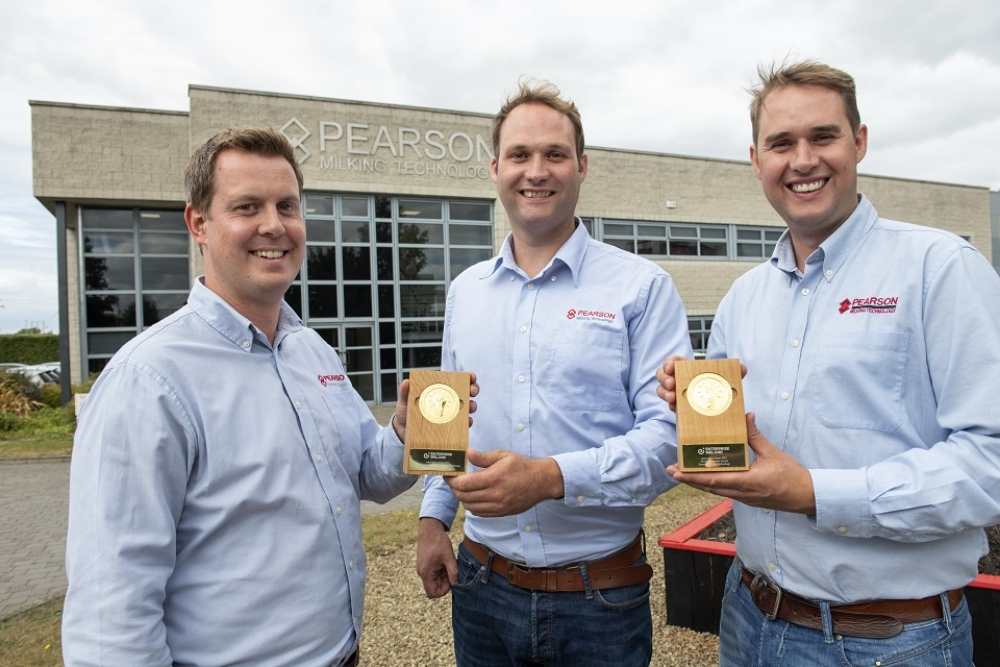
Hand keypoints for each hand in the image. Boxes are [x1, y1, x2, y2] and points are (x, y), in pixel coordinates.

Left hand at [393, 373, 480, 440]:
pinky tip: (466, 421)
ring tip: (469, 407)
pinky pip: (464, 425)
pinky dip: (467, 422)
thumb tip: (406, 382)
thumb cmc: (406, 414)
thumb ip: (405, 392)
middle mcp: (448, 401)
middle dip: (473, 389)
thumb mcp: (405, 402)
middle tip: (472, 391)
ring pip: (468, 407)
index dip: (467, 377)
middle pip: (467, 392)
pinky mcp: (452, 428)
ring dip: (472, 405)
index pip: (457, 381)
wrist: (404, 433)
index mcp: (439, 391)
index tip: (471, 377)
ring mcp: (452, 414)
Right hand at [416, 518, 456, 597]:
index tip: (450, 580)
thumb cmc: (438, 542)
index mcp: (426, 573)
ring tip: (448, 563)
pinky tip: (444, 561)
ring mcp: (422, 568)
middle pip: (433, 587)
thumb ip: (453, 572)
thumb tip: (456, 584)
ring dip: (442, 575)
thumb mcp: (449, 557)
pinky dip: (439, 570)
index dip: (443, 591)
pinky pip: (432, 573)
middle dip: (444, 582)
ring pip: (433, 580)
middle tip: (451, 570)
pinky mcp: (424, 563)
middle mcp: (422, 572)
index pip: (432, 593)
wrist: (429, 528)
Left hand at [447, 450, 563, 516]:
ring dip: (462, 498)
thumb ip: (483, 457)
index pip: (464, 484)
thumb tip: (467, 454)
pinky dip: (472, 506)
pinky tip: (473, 497)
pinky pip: (480, 513)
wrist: (542, 481)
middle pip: (463, 497)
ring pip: (470, 507)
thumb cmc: (523, 466)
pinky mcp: (501, 513)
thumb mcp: (503, 456)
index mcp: (494, 478)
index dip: (452, 480)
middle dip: (454, 489)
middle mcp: (495, 495)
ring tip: (463, 488)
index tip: (448, 474)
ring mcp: (498, 506)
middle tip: (453, 480)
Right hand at [656, 356, 746, 410]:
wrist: (725, 409)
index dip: (669, 362)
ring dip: (664, 392)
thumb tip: (742, 368)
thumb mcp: (731, 378)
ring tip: (672, 397)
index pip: (673, 361)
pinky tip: (675, 407)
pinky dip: (671, 405)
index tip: (671, 367)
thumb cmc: (724, 388)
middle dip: (664, 378)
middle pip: (662, 375)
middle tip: (672, 384)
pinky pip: (670, 405)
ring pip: (662, 390)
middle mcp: (680, 380)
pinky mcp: (679, 408)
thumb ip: (737, 370)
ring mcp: (678, 394)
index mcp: (689, 369)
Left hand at [666, 413, 815, 513]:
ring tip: (682, 473)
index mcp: (748, 481)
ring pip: (715, 491)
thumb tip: (746, 416)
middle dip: (688, 480)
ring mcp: (743, 498)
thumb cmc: (792, 476)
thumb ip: (756, 436)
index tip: (677, 471)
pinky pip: (724, 491)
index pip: (715, 480)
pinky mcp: (747, 498)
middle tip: (670, 470)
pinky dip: (711, 484)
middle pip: (709, 488)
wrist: (807, 496)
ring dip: (698, 482)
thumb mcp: (773, 453)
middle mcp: (742, 493)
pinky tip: (704, 477)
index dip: (694, 477)